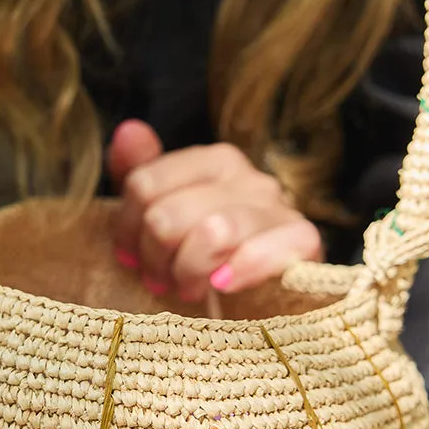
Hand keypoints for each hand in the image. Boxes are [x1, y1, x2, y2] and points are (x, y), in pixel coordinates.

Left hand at [108, 120, 321, 299]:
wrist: (270, 298)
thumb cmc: (211, 257)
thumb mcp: (168, 216)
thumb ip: (143, 173)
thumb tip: (128, 130)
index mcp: (214, 162)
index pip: (143, 185)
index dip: (126, 230)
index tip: (131, 257)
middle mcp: (248, 178)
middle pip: (167, 215)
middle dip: (154, 258)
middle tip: (160, 279)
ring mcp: (278, 209)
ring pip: (210, 232)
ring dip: (187, 272)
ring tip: (188, 288)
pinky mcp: (302, 242)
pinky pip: (260, 252)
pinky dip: (236, 272)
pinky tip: (222, 284)